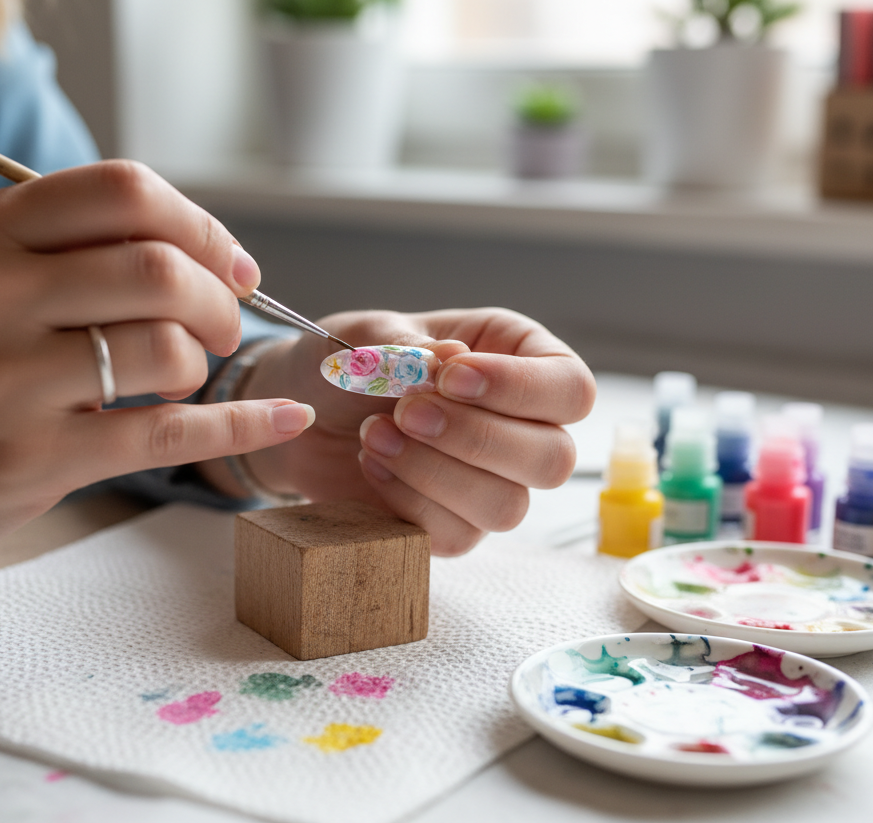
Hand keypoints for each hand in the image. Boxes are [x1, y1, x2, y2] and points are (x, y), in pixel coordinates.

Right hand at [0, 161, 313, 599]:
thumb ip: (78, 248)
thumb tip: (214, 255)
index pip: (125, 191)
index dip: (202, 226)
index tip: (233, 267)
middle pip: (158, 268)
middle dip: (219, 300)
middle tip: (220, 329)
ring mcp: (6, 379)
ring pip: (164, 348)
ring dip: (203, 364)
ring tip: (181, 378)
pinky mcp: (33, 457)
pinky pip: (167, 432)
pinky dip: (241, 425)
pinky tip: (280, 420)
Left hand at [241, 308, 594, 555]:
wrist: (302, 408)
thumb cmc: (349, 360)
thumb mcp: (368, 335)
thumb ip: (407, 345)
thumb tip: (450, 358)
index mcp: (522, 360)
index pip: (570, 388)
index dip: (518, 390)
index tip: (450, 378)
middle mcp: (522, 425)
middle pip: (554, 460)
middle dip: (475, 438)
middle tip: (406, 411)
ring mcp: (494, 481)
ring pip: (508, 507)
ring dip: (436, 473)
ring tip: (376, 435)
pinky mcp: (455, 523)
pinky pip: (457, 536)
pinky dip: (408, 502)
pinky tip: (374, 464)